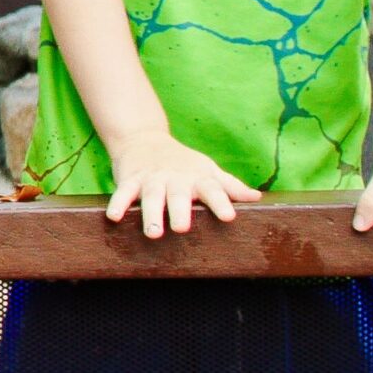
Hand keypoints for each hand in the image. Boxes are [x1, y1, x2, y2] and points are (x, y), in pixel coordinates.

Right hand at [103, 130, 263, 237]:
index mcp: (198, 178)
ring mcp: (151, 179)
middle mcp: (175, 178)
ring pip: (151, 197)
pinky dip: (118, 203)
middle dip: (179, 211)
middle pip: (178, 195)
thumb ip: (230, 186)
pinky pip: (123, 192)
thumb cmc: (183, 162)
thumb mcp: (208, 171)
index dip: (221, 202)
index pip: (212, 189)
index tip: (229, 216)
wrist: (144, 139)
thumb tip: (257, 198)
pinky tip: (114, 217)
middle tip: (182, 229)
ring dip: (151, 214)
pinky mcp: (130, 180)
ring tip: (153, 233)